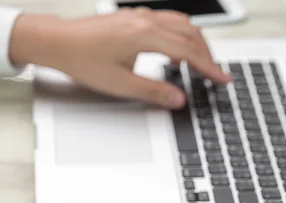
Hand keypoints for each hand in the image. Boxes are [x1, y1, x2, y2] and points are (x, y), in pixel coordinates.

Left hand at [8, 8, 229, 108]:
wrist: (56, 40)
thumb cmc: (82, 59)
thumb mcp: (119, 83)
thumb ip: (153, 91)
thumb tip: (179, 99)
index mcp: (145, 35)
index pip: (189, 52)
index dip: (209, 68)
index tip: (223, 79)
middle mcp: (146, 20)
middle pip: (191, 35)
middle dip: (209, 56)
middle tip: (217, 76)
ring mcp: (141, 15)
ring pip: (183, 24)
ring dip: (197, 43)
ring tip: (202, 64)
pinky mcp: (135, 16)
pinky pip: (170, 21)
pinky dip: (183, 35)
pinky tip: (179, 51)